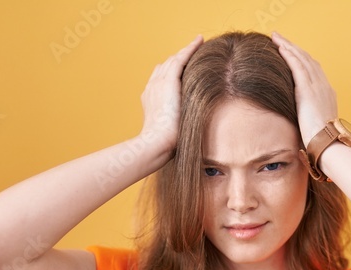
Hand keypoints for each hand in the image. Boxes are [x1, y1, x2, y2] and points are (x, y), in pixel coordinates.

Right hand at [137, 35, 203, 161]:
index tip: (183, 71)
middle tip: (194, 53)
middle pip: (166, 67)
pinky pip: (181, 58)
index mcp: (150, 100)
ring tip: (199, 44)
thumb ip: (177, 128)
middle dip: (179, 60)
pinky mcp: (168, 81)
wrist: (156, 144)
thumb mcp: (170, 135)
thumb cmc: (164, 147)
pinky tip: (200, 41)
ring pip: (174, 61)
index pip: (161, 80)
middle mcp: (152, 88)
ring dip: (186, 52)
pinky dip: (190, 48)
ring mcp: (158, 83)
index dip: (172, 74)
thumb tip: (191, 135)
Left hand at [270, 32, 338, 147]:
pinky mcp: (308, 89)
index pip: (313, 70)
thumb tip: (300, 126)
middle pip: (308, 60)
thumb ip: (307, 119)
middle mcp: (324, 86)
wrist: (327, 143)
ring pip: (302, 59)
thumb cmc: (320, 142)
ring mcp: (317, 86)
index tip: (291, 52)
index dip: (302, 59)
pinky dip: (289, 55)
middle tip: (280, 39)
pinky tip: (280, 48)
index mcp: (326, 94)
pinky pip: (298, 66)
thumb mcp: (314, 126)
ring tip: (276, 38)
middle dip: (294, 48)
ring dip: (288, 46)